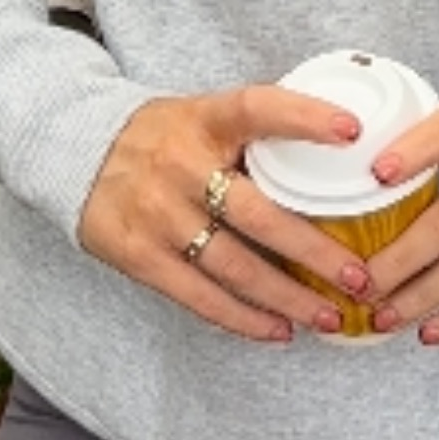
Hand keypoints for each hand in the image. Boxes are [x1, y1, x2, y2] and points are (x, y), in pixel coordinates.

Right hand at [77, 83, 379, 340]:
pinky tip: (279, 330)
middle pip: (258, 215)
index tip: (353, 132)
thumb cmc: (162, 136)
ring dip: (288, 297)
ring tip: (331, 316)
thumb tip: (340, 155)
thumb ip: (253, 134)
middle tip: (362, 278)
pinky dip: (243, 318)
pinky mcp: (140, 255)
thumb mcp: (201, 114)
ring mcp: (158, 214)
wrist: (76, 152)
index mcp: (204, 119)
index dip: (305, 118)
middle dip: (315, 252)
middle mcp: (181, 165)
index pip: (257, 108)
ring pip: (234, 266)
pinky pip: (200, 296)